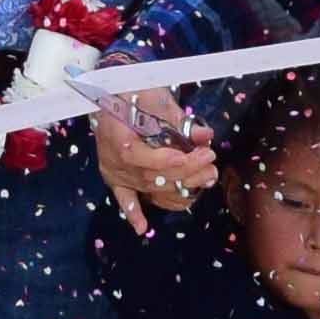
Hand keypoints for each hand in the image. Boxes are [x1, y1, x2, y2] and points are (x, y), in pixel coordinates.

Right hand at [90, 85, 217, 229]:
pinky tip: (141, 227)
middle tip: (210, 159)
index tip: (186, 156)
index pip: (134, 155)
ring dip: (178, 188)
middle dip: (184, 170)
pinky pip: (124, 198)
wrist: (109, 92)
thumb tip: (205, 135)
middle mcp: (111, 158)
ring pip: (146, 187)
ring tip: (208, 176)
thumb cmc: (133, 91)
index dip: (160, 160)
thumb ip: (178, 119)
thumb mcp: (154, 97)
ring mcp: (113, 172)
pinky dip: (132, 212)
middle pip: (147, 175)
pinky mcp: (116, 179)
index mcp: (114, 133)